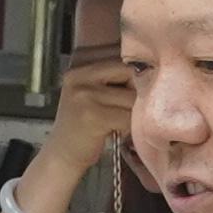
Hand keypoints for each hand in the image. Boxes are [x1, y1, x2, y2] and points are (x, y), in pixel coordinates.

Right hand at [25, 41, 135, 197]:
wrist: (62, 154)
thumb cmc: (82, 124)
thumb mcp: (90, 92)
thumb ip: (111, 78)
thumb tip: (150, 70)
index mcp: (79, 67)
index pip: (120, 58)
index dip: (133, 74)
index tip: (130, 90)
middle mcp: (80, 76)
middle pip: (129, 73)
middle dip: (135, 91)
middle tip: (125, 108)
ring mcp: (85, 95)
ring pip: (132, 97)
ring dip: (133, 112)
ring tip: (120, 121)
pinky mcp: (94, 115)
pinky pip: (127, 116)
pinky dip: (129, 127)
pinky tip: (117, 131)